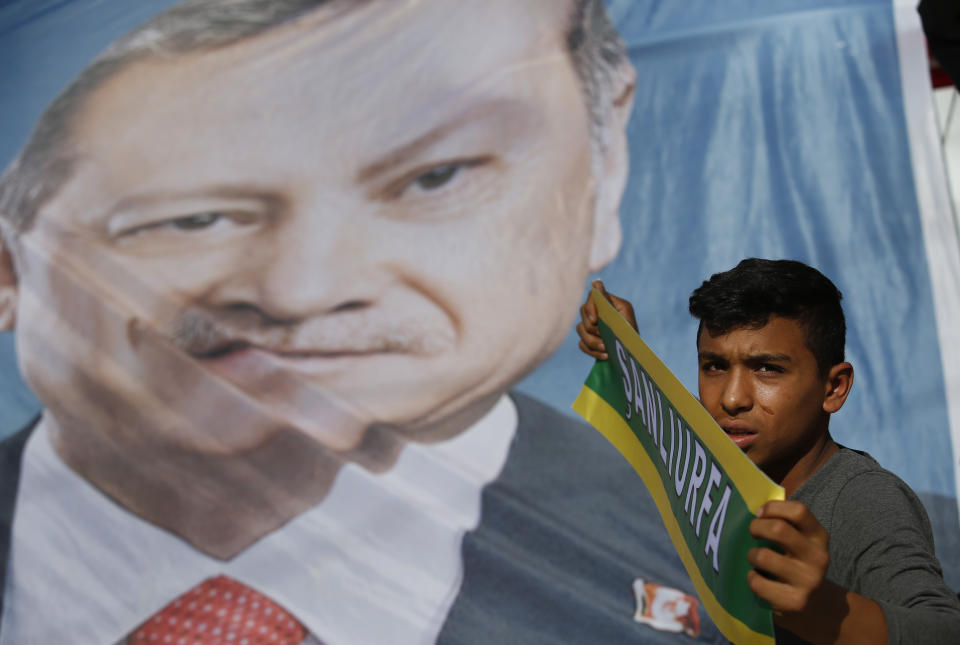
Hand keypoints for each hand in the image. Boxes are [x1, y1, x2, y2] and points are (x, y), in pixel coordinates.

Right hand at [576, 280, 636, 359]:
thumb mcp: (624, 318)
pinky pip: (582, 344)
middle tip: (604, 338)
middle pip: (583, 311)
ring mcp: (593, 326)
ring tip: (606, 349)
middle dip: (592, 328)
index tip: (595, 321)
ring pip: (580, 329)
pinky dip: (592, 351)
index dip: (590, 307)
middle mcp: (600, 312)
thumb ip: (608, 303)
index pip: (593, 295)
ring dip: (592, 341)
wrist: (637, 358)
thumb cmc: (633, 337)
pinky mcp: (590, 340)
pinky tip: (605, 355)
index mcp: (611, 303)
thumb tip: (595, 283)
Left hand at [747, 500, 829, 615]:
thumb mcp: (799, 539)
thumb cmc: (796, 561)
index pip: (799, 511)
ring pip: (764, 556)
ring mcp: (809, 581)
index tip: (760, 514)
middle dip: (756, 528)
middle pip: (779, 529)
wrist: (814, 604)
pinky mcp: (796, 602)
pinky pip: (759, 583)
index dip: (773, 508)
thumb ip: (784, 522)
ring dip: (752, 555)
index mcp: (819, 536)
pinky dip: (752, 578)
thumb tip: (754, 505)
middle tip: (753, 533)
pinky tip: (758, 578)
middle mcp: (819, 557)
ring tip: (755, 558)